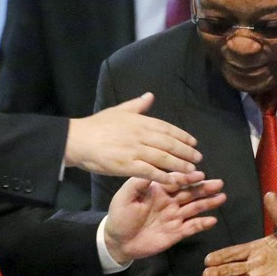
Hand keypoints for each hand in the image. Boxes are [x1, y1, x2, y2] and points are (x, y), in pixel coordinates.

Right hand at [67, 93, 202, 186]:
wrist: (78, 140)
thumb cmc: (97, 125)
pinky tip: (174, 180)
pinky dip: (164, 176)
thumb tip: (150, 96)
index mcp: (140, 121)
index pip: (167, 128)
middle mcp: (140, 135)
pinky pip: (150, 172)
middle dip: (186, 151)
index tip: (194, 142)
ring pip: (163, 158)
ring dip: (180, 164)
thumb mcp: (118, 110)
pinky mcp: (127, 165)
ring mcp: (135, 150)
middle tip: (198, 158)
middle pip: (169, 144)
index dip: (182, 136)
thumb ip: (137, 105)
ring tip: (192, 170)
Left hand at [103, 176, 225, 264]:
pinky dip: (202, 224)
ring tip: (222, 197)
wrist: (118, 242)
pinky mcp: (176, 232)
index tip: (200, 174)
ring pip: (195, 207)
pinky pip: (192, 227)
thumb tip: (154, 170)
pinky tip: (213, 220)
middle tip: (219, 183)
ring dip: (209, 203)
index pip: (177, 181)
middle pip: (191, 192)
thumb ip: (138, 183)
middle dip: (205, 187)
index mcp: (159, 190)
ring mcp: (174, 217)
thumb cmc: (120, 216)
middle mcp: (170, 201)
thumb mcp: (125, 196)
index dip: (188, 177)